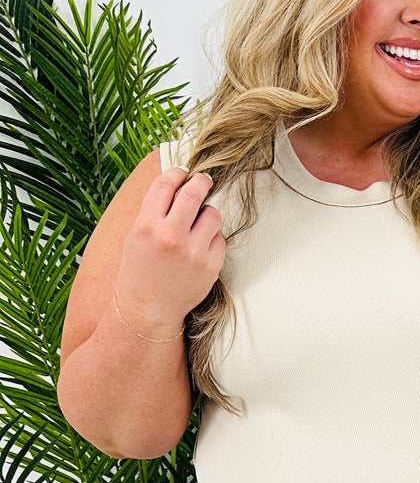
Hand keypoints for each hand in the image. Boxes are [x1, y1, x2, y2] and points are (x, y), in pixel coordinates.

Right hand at [114, 167, 225, 335]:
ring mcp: (194, 252)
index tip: (183, 172)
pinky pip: (219, 238)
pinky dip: (212, 238)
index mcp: (147, 226)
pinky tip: (199, 247)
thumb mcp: (136, 236)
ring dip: (207, 213)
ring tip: (197, 223)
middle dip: (201, 181)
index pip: (166, 185)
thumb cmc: (139, 271)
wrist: (148, 310)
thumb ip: (154, 210)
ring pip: (213, 214)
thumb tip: (177, 183)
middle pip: (194, 192)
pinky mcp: (211, 265)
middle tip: (204, 180)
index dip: (176, 173)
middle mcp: (171, 237)